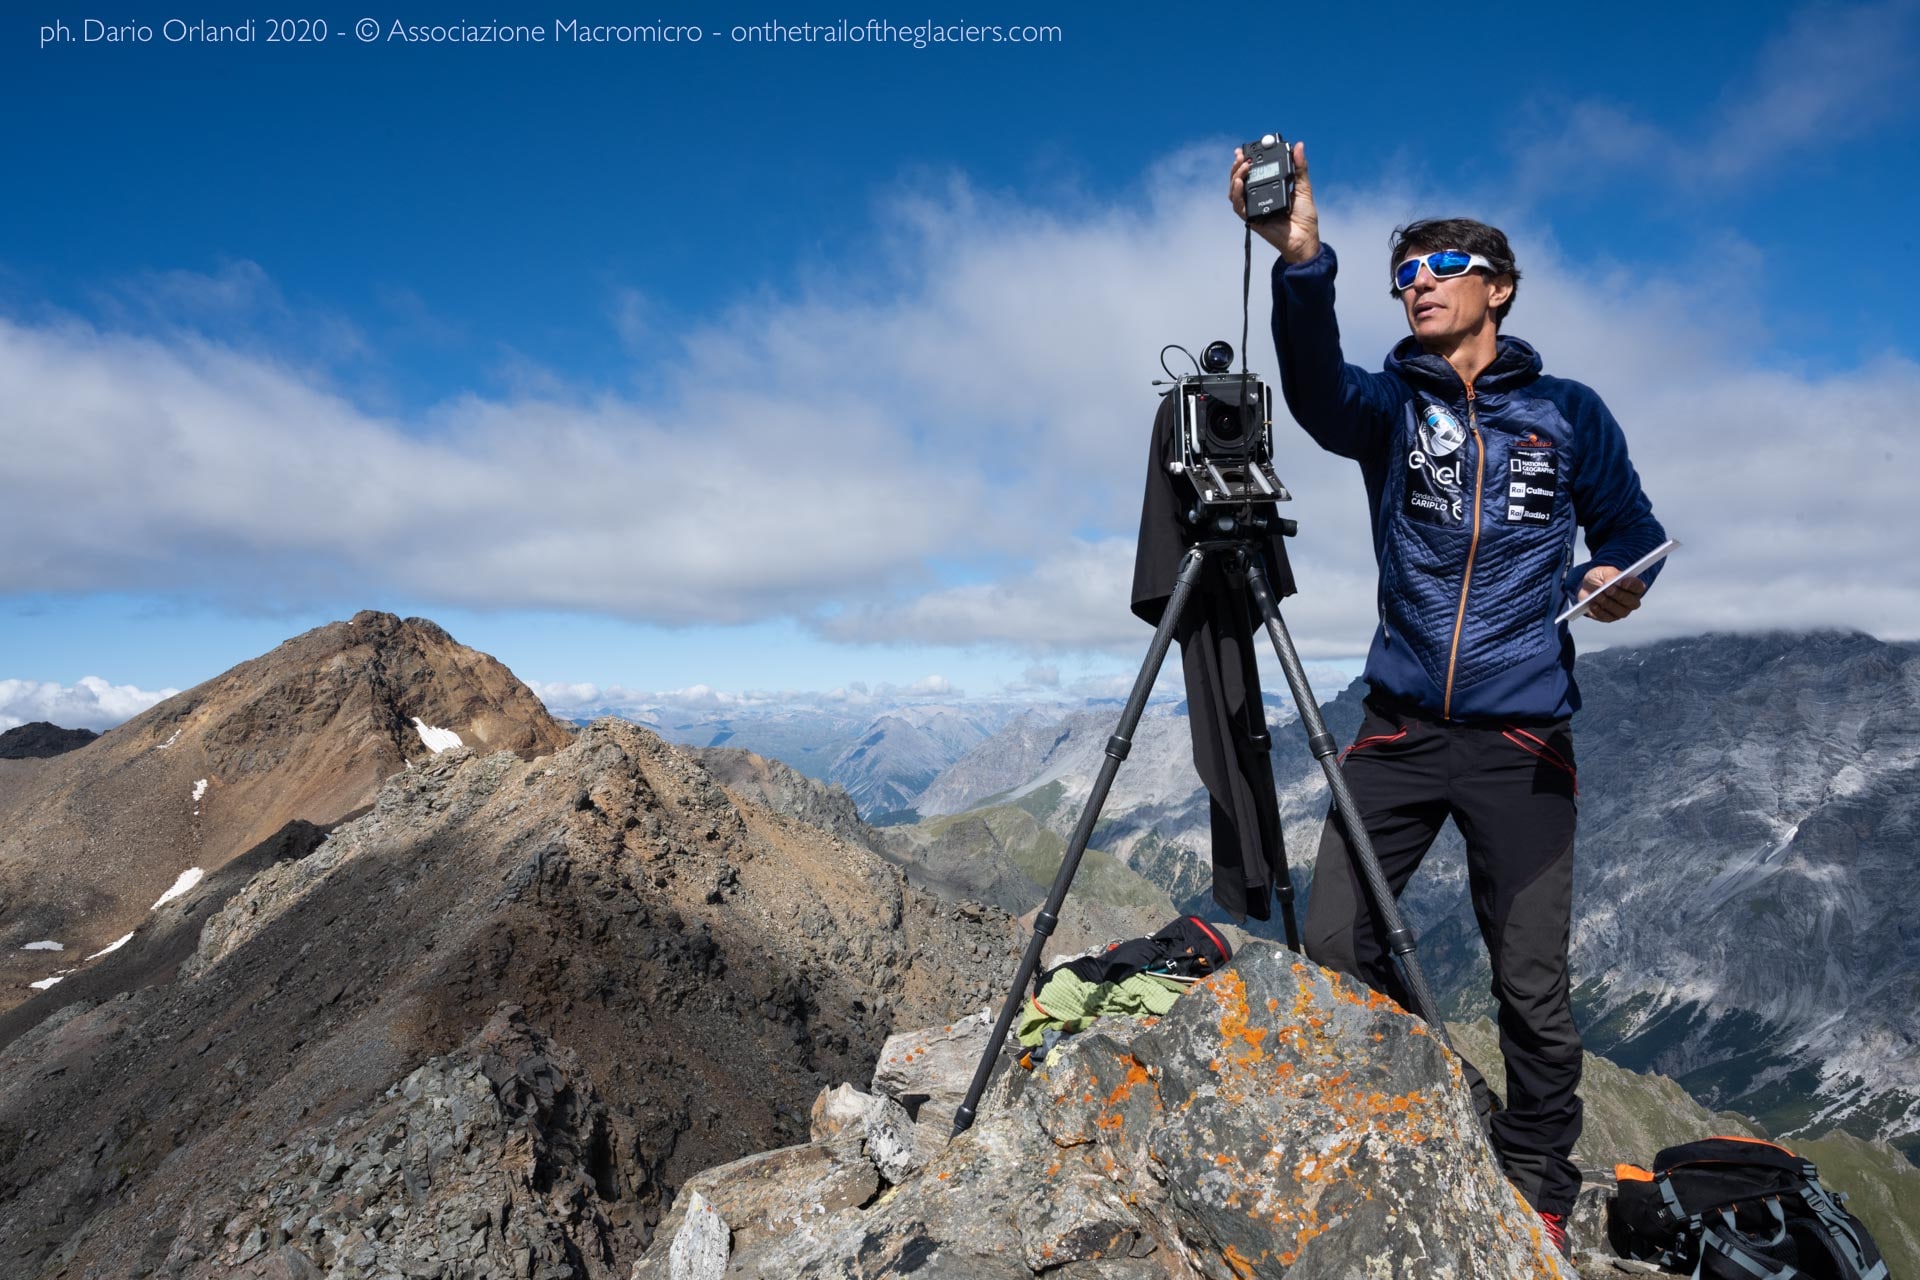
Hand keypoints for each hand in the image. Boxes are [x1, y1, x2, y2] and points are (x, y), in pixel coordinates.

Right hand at [1230, 139, 1319, 263]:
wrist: (1305, 238)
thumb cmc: (1304, 216)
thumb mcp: (1303, 187)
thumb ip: (1299, 167)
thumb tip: (1300, 146)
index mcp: (1268, 188)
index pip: (1252, 173)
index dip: (1244, 162)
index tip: (1242, 150)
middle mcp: (1258, 198)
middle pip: (1239, 180)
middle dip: (1237, 167)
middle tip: (1241, 156)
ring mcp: (1253, 208)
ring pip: (1235, 192)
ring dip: (1235, 177)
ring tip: (1243, 167)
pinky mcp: (1252, 219)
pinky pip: (1239, 206)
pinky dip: (1237, 194)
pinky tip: (1240, 184)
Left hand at [1578, 566, 1646, 621]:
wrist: (1587, 588)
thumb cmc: (1600, 578)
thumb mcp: (1604, 571)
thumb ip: (1610, 575)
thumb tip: (1611, 582)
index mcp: (1634, 587)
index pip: (1638, 587)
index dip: (1632, 585)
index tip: (1623, 582)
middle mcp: (1631, 601)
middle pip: (1630, 601)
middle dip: (1619, 595)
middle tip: (1608, 589)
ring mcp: (1622, 611)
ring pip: (1619, 611)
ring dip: (1608, 603)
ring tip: (1598, 596)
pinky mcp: (1610, 618)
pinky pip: (1607, 617)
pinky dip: (1599, 611)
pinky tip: (1593, 605)